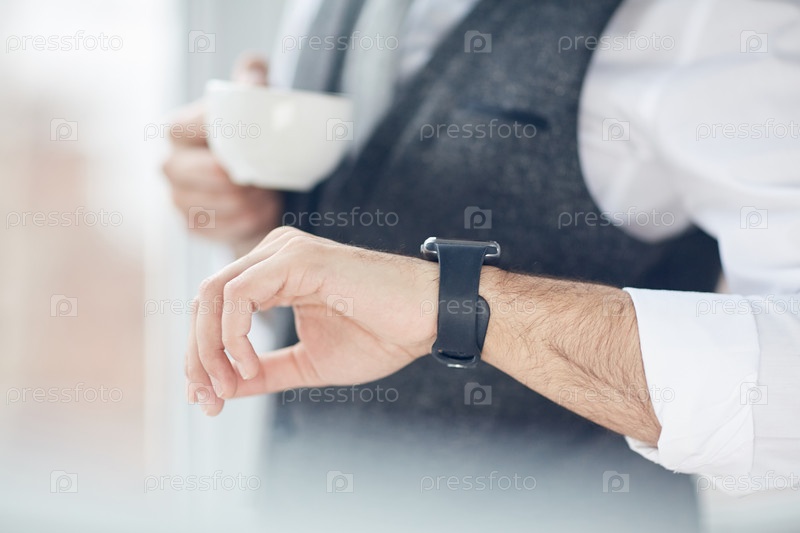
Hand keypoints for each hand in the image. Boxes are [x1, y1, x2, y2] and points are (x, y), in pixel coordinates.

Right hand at [163, 54, 281, 254]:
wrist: (262, 188)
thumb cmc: (256, 139)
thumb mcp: (257, 102)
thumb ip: (254, 79)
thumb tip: (252, 73)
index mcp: (179, 129)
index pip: (194, 129)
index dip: (230, 141)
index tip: (256, 146)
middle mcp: (170, 164)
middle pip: (209, 175)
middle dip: (243, 179)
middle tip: (267, 177)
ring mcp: (177, 199)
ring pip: (222, 204)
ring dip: (252, 201)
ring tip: (268, 193)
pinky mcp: (191, 227)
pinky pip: (224, 229)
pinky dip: (249, 222)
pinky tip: (261, 212)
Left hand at [185, 227, 445, 414]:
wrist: (428, 319)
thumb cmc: (380, 335)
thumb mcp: (309, 363)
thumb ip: (265, 371)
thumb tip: (221, 388)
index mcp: (274, 274)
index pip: (215, 309)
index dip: (200, 356)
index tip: (207, 400)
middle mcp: (272, 255)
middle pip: (204, 301)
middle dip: (197, 356)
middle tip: (208, 400)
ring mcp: (283, 252)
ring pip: (213, 294)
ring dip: (208, 348)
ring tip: (226, 388)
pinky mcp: (296, 258)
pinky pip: (239, 294)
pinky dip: (233, 335)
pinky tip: (247, 365)